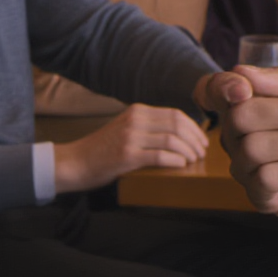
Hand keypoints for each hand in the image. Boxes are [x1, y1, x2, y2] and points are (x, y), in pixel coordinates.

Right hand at [55, 102, 208, 193]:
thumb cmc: (102, 150)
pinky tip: (182, 165)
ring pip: (172, 140)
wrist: (75, 162)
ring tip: (194, 160)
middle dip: (195, 140)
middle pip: (177, 125)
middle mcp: (135, 120)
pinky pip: (160, 156)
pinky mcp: (126, 156)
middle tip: (202, 153)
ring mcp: (130, 137)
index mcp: (137, 111)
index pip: (175, 115)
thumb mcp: (125, 128)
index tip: (202, 141)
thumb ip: (147, 127)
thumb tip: (179, 135)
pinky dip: (175, 160)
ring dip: (188, 151)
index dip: (194, 128)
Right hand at [211, 63, 277, 226]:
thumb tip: (242, 73)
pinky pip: (264, 178)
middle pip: (238, 117)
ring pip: (253, 148)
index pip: (214, 91)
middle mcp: (242, 136)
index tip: (246, 89)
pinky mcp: (263, 197)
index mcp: (252, 104)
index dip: (222, 87)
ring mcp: (249, 168)